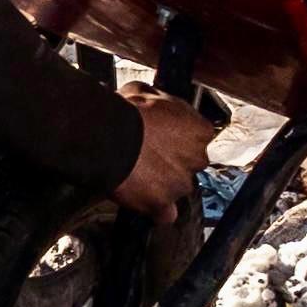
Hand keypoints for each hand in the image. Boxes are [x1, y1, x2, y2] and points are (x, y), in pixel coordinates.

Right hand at [112, 90, 218, 221]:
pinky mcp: (163, 203)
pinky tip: (146, 201)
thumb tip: (155, 101)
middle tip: (150, 155)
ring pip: (177, 188)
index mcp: (199, 130)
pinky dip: (158, 210)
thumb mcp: (146, 91)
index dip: (180, 139)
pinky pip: (166, 214)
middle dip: (174, 162)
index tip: (167, 139)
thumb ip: (161, 102)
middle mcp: (197, 158)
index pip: (199, 139)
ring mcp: (181, 183)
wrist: (106, 136)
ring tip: (139, 173)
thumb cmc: (126, 113)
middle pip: (191, 165)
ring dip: (163, 184)